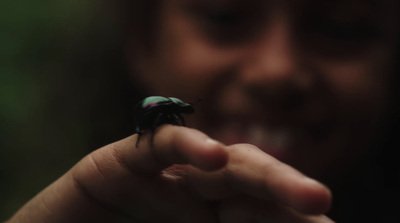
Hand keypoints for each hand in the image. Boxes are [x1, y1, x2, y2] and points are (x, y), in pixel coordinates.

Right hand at [8, 125, 332, 222]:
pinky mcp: (122, 159)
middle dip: (289, 195)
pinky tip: (214, 159)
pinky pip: (157, 145)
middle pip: (249, 184)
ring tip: (311, 196)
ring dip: (265, 175)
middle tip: (325, 206)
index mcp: (206, 215)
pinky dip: (186, 146)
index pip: (256, 214)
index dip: (289, 218)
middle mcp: (190, 190)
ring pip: (219, 162)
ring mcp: (161, 173)